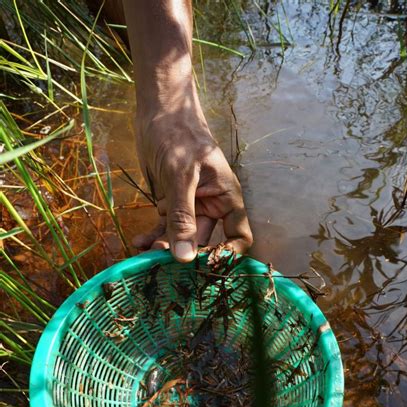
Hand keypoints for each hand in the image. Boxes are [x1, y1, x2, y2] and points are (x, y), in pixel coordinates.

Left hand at [133, 104, 252, 261]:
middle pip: (204, 242)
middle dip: (185, 255)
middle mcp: (211, 206)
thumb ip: (182, 216)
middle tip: (163, 266)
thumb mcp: (182, 176)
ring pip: (181, 238)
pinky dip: (153, 235)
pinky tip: (138, 243)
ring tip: (145, 254)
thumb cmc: (179, 133)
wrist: (158, 109)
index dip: (227, 256)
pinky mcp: (169, 203)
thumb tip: (184, 257)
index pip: (238, 236)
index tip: (206, 269)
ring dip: (164, 247)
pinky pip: (164, 226)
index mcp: (226, 198)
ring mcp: (190, 206)